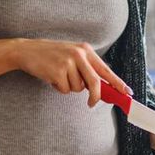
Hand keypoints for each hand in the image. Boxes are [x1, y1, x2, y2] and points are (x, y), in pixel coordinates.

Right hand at [13, 39, 130, 106]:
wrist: (27, 51)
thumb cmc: (51, 56)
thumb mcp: (72, 56)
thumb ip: (86, 69)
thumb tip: (102, 89)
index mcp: (85, 50)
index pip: (105, 70)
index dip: (117, 83)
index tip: (127, 93)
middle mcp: (79, 54)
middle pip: (95, 82)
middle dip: (95, 96)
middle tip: (92, 104)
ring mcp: (68, 62)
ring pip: (78, 88)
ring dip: (69, 88)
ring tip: (59, 76)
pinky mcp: (58, 71)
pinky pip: (65, 90)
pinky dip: (59, 88)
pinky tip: (52, 77)